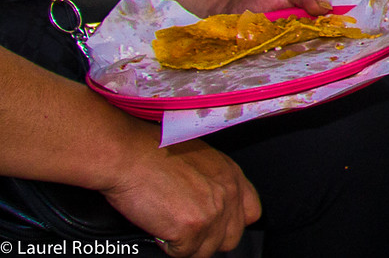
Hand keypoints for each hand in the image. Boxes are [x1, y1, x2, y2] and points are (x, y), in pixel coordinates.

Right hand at [102, 132, 260, 257]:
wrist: (128, 154)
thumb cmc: (152, 151)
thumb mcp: (198, 158)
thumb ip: (213, 182)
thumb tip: (211, 203)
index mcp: (231, 174)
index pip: (251, 212)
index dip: (230, 222)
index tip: (214, 224)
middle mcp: (227, 193)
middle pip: (231, 237)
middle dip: (207, 238)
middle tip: (185, 227)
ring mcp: (212, 212)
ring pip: (206, 250)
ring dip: (185, 243)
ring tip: (167, 221)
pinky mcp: (192, 228)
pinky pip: (183, 254)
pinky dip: (167, 245)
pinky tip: (158, 225)